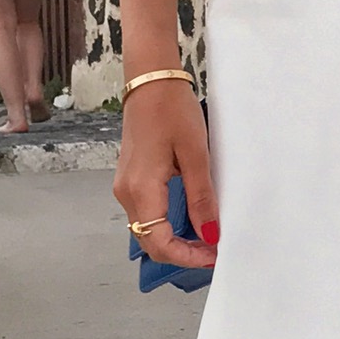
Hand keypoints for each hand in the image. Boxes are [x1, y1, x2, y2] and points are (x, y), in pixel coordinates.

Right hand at [115, 78, 217, 271]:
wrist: (150, 81)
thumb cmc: (172, 109)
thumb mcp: (196, 154)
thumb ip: (201, 198)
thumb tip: (210, 234)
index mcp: (142, 189)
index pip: (159, 242)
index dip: (187, 257)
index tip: (213, 256)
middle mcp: (127, 193)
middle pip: (150, 242)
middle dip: (181, 253)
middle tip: (213, 250)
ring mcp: (126, 186)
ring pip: (147, 230)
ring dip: (174, 241)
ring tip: (206, 236)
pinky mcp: (131, 179)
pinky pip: (146, 214)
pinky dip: (167, 226)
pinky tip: (189, 220)